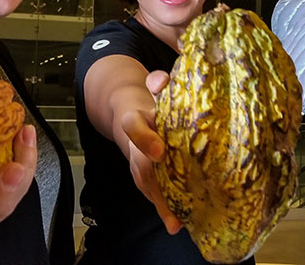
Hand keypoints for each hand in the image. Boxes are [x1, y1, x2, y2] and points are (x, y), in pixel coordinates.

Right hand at [116, 70, 179, 234]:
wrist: (126, 112)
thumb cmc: (148, 102)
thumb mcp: (152, 88)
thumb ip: (157, 82)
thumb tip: (162, 79)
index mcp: (133, 119)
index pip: (132, 126)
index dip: (143, 139)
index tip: (159, 151)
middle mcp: (132, 144)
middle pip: (139, 167)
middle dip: (154, 185)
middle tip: (172, 204)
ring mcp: (136, 162)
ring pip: (145, 185)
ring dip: (160, 204)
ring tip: (176, 222)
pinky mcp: (145, 175)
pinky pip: (152, 193)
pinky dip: (164, 209)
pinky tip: (177, 225)